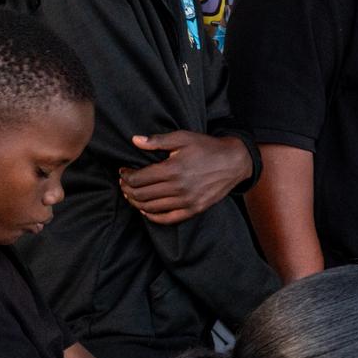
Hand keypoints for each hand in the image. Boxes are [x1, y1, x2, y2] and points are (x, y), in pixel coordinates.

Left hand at [120, 132, 254, 223]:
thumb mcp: (183, 137)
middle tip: (125, 184)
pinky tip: (146, 210)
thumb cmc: (207, 147)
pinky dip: (153, 217)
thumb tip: (135, 140)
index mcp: (172, 169)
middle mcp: (178, 188)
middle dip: (128, 190)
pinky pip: (167, 219)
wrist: (233, 162)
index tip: (123, 172)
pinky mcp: (194, 209)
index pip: (139, 179)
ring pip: (151, 208)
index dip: (126, 177)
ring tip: (132, 195)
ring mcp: (186, 201)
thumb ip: (157, 141)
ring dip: (137, 203)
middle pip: (142, 195)